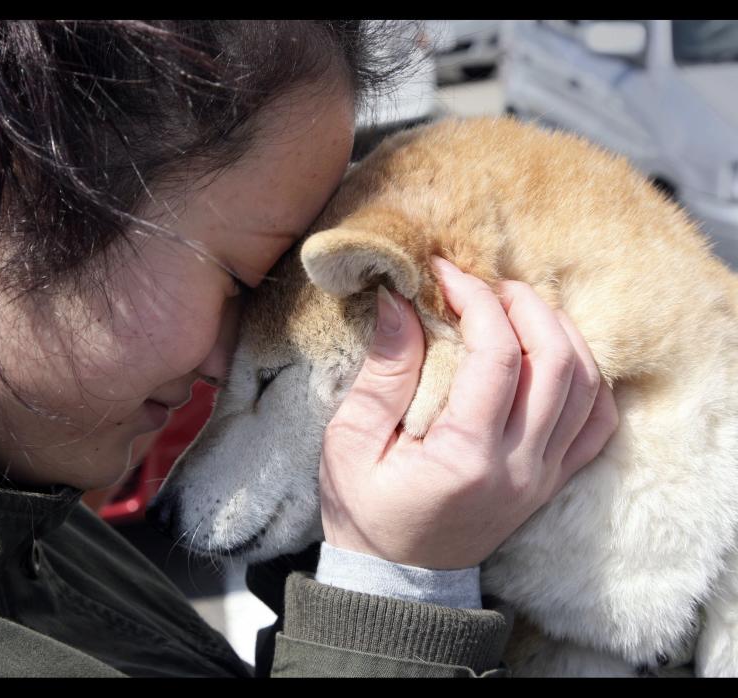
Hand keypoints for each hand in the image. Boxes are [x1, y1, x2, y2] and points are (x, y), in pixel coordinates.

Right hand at [319, 256, 618, 569]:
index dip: (476, 299)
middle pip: (558, 362)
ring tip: (517, 308)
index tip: (445, 272)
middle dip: (527, 304)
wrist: (396, 577)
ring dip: (560, 332)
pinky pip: (597, 421)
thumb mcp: (350, 442)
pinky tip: (551, 353)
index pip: (496, 357)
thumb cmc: (364, 510)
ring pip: (587, 386)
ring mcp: (543, 476)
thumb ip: (383, 372)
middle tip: (487, 283)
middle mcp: (519, 467)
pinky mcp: (552, 481)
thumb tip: (401, 301)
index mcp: (464, 458)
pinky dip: (586, 376)